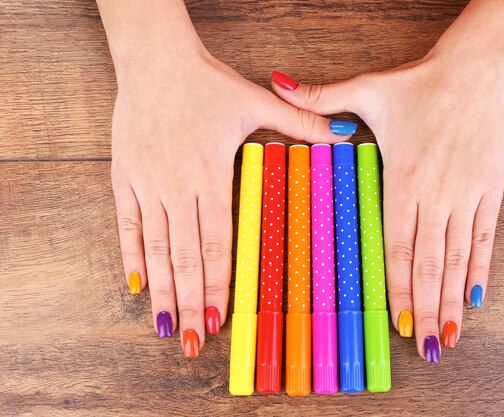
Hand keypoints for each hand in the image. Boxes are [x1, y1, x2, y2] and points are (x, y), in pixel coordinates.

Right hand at [112, 37, 353, 357]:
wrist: (155, 58)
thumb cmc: (206, 82)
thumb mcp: (257, 100)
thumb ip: (302, 123)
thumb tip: (346, 135)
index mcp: (211, 173)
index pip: (218, 242)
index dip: (220, 284)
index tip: (222, 318)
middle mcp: (178, 186)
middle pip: (186, 257)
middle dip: (191, 303)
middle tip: (193, 342)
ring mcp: (148, 184)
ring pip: (156, 248)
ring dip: (163, 290)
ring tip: (166, 326)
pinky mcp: (125, 178)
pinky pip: (127, 224)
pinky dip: (131, 256)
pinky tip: (137, 285)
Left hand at [271, 49, 503, 360]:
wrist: (472, 71)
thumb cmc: (417, 85)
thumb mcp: (366, 87)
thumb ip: (321, 96)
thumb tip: (279, 82)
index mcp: (401, 178)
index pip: (396, 246)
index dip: (395, 287)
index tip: (394, 320)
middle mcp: (434, 194)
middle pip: (428, 263)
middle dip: (424, 308)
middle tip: (422, 345)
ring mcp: (465, 195)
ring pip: (457, 258)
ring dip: (451, 299)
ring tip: (448, 334)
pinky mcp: (489, 190)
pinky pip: (484, 237)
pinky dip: (481, 269)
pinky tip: (476, 298)